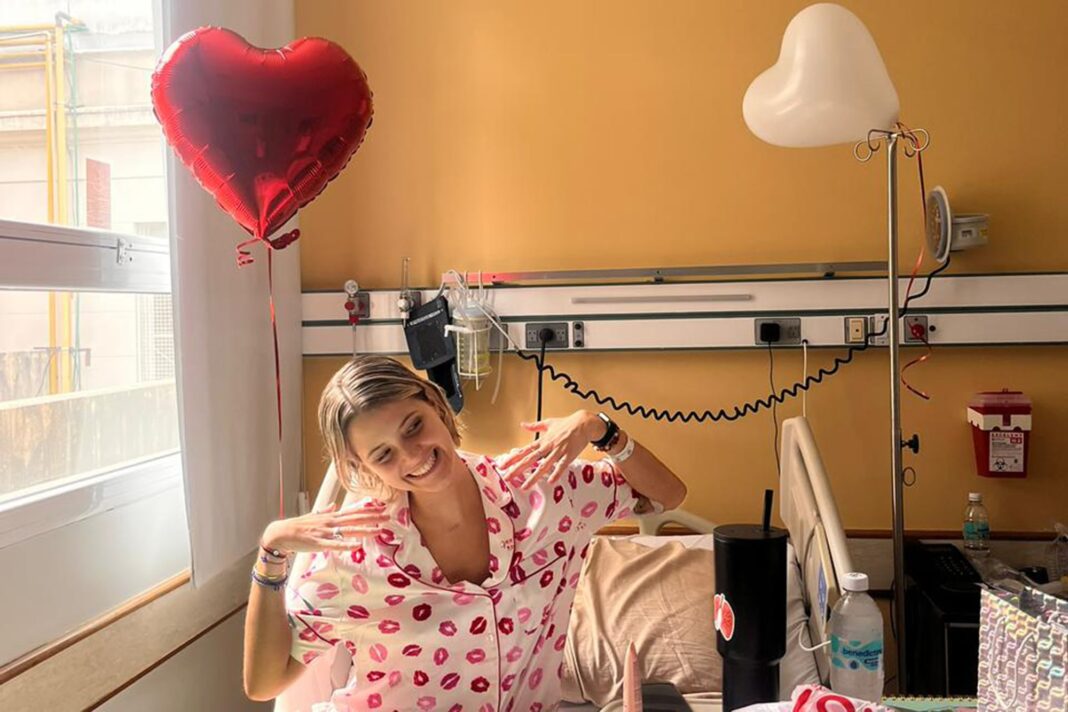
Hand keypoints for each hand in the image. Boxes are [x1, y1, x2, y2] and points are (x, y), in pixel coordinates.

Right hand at [261, 501, 388, 553]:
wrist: (281, 533)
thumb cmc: (297, 526)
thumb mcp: (313, 515)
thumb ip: (325, 511)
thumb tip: (333, 505)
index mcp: (331, 516)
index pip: (353, 511)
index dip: (368, 509)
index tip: (382, 507)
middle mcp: (330, 522)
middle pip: (355, 519)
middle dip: (372, 518)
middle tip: (388, 516)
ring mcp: (325, 532)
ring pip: (349, 530)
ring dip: (365, 530)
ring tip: (379, 530)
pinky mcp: (319, 543)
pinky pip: (335, 544)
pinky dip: (346, 545)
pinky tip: (357, 546)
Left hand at [499, 410, 601, 490]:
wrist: (584, 423)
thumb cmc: (567, 423)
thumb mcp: (549, 423)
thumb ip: (535, 426)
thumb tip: (523, 425)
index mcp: (542, 440)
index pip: (524, 451)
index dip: (512, 458)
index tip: (502, 465)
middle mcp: (548, 446)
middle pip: (530, 459)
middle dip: (517, 469)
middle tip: (507, 477)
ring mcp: (558, 451)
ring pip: (544, 465)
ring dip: (533, 476)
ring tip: (525, 486)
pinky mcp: (569, 455)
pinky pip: (562, 465)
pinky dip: (556, 473)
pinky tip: (551, 481)